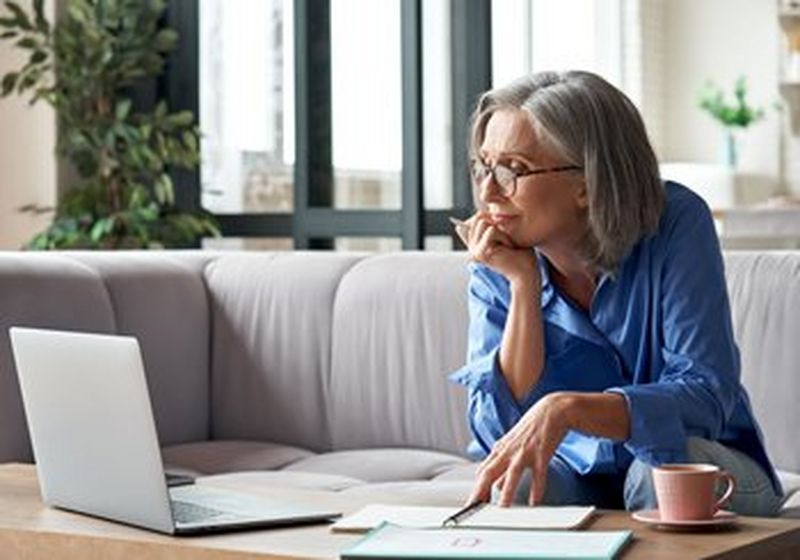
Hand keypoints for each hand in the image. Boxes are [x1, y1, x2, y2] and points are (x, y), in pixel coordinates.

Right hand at [458, 212, 537, 286]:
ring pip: (484, 222)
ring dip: (501, 231)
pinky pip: (491, 231)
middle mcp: (472, 246)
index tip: (505, 236)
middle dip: (497, 224)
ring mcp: (473, 250)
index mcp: (476, 242)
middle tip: (507, 241)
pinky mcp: (479, 253)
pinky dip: (504, 237)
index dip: (493, 219)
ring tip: (508, 246)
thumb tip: (477, 213)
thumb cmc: (520, 253)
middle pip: (479, 217)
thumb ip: (491, 224)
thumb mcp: (505, 234)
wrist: (527, 272)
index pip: (477, 218)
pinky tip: (508, 248)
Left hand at [468, 392, 571, 506]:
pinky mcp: (541, 452)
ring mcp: (524, 452)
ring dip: (507, 492)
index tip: (471, 506)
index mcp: (500, 450)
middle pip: (489, 473)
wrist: (552, 409)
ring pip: (512, 474)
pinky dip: (536, 489)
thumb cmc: (532, 429)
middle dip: (480, 491)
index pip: (482, 472)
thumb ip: (505, 467)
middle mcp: (508, 451)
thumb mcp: (513, 447)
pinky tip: (535, 502)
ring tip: (503, 509)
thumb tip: (496, 485)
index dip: (475, 489)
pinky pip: (538, 474)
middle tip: (474, 509)